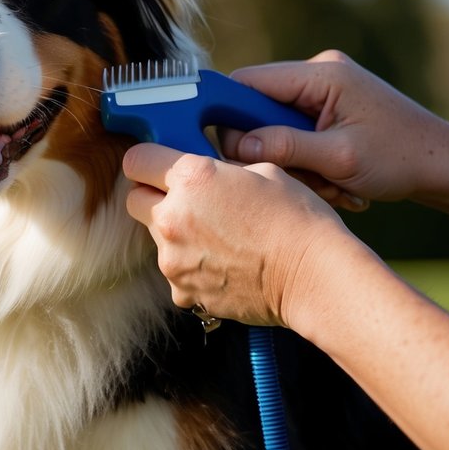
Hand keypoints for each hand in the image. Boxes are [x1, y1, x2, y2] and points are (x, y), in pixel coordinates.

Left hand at [122, 143, 356, 327]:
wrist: (314, 277)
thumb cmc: (297, 220)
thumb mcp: (262, 171)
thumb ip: (221, 170)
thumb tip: (210, 173)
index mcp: (190, 179)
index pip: (137, 160)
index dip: (147, 160)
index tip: (157, 166)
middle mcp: (172, 217)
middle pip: (134, 199)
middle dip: (152, 195)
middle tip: (186, 200)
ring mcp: (173, 258)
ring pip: (154, 237)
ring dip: (175, 233)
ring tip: (218, 237)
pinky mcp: (181, 290)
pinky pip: (174, 271)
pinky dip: (190, 267)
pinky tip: (223, 264)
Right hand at [219, 50, 448, 210]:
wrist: (446, 166)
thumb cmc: (402, 158)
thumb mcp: (340, 158)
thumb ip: (285, 146)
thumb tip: (235, 145)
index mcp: (321, 75)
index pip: (248, 82)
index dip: (228, 115)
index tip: (227, 151)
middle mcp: (319, 75)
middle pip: (259, 109)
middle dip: (271, 149)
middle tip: (300, 179)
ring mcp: (324, 93)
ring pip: (276, 129)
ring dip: (294, 163)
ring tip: (330, 185)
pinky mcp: (329, 111)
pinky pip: (296, 136)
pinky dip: (309, 163)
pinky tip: (336, 182)